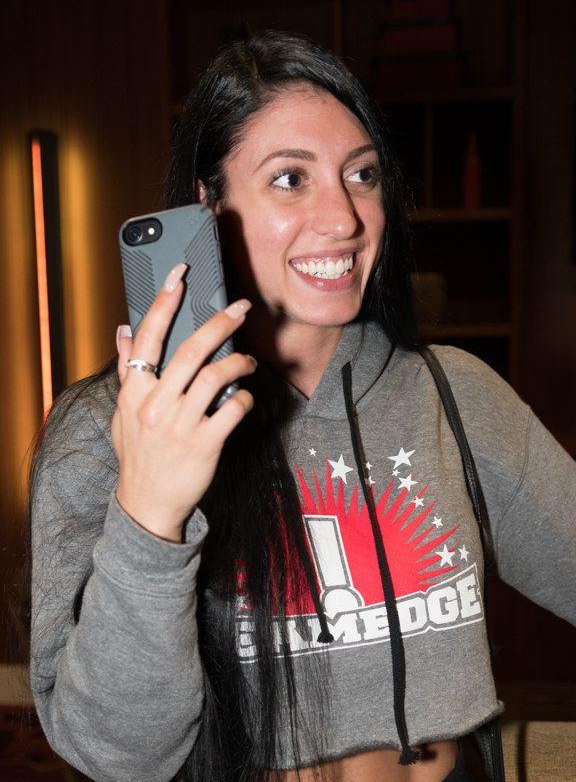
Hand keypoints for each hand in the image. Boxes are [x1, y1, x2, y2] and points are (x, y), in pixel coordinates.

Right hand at [112, 263, 255, 541]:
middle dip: (220, 321)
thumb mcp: (123, 414)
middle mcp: (155, 404)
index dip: (164, 302)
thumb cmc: (138, 456)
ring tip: (247, 360)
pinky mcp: (204, 443)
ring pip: (216, 375)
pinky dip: (243, 398)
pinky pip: (232, 408)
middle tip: (240, 308)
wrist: (147, 505)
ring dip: (238, 361)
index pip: (147, 337)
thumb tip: (124, 332)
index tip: (179, 276)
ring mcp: (180, 424)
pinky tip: (243, 398)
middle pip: (191, 350)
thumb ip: (127, 372)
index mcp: (134, 393)